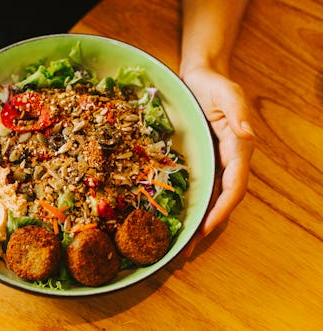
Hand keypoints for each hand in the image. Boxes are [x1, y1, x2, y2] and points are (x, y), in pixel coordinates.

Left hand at [180, 66, 254, 255]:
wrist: (200, 75)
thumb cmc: (213, 82)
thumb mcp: (226, 92)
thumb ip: (236, 111)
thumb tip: (247, 134)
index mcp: (238, 149)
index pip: (235, 187)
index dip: (222, 209)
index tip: (206, 228)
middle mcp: (229, 160)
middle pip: (222, 200)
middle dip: (207, 225)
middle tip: (186, 249)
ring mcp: (215, 161)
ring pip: (210, 197)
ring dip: (198, 221)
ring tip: (179, 243)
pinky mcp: (203, 159)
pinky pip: (199, 186)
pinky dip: (190, 204)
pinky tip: (174, 216)